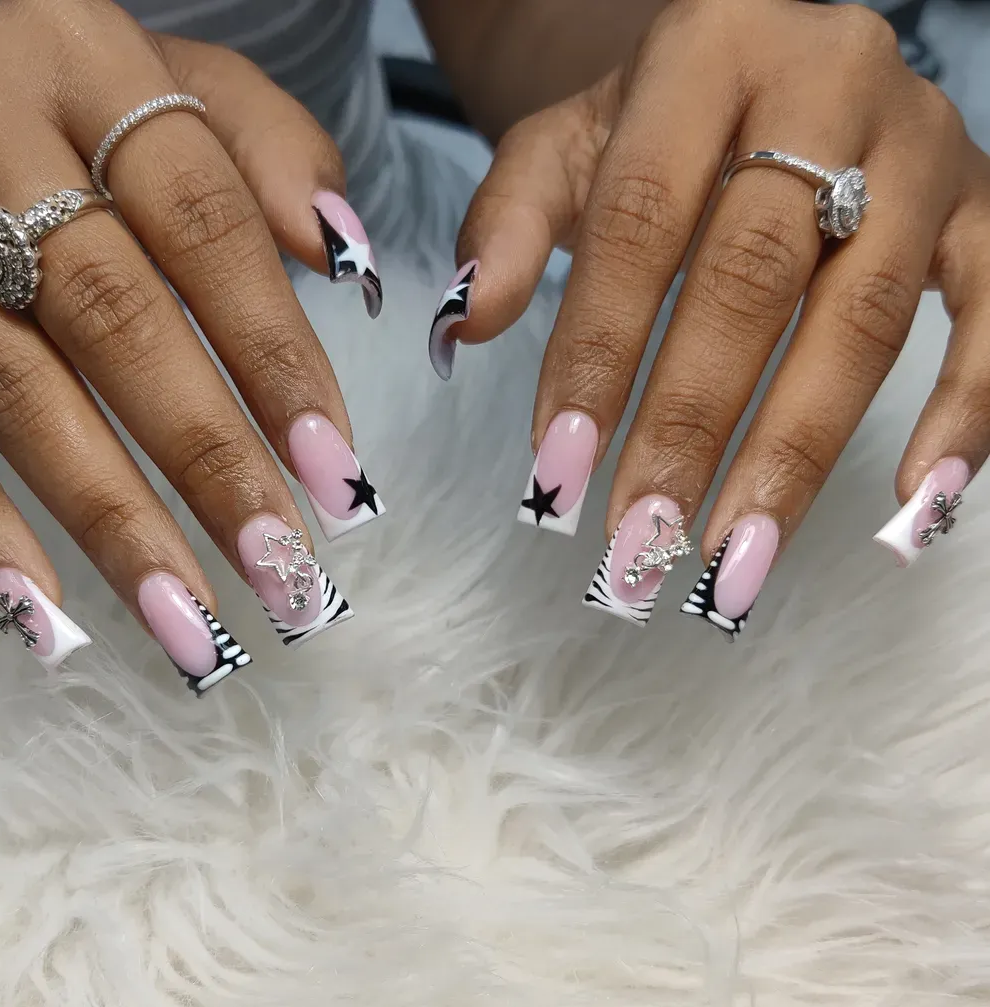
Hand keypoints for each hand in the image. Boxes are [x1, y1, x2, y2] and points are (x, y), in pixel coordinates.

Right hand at [0, 0, 385, 689]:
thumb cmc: (86, 103)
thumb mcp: (186, 85)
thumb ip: (273, 157)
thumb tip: (346, 260)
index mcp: (87, 67)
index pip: (206, 227)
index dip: (276, 358)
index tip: (339, 476)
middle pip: (112, 318)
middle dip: (205, 461)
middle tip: (280, 572)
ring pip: (11, 388)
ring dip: (105, 520)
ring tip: (187, 623)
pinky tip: (41, 610)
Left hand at [434, 0, 988, 637]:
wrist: (763, 69)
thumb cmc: (653, 128)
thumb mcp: (563, 146)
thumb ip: (507, 225)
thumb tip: (462, 327)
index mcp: (707, 54)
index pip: (639, 224)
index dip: (597, 357)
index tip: (558, 474)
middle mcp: (830, 81)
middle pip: (753, 281)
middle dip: (691, 427)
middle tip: (642, 541)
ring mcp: (924, 145)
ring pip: (867, 315)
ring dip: (798, 453)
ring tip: (739, 558)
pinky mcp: (984, 203)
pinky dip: (968, 412)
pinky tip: (914, 507)